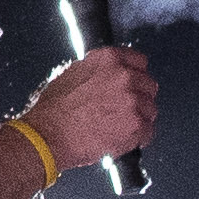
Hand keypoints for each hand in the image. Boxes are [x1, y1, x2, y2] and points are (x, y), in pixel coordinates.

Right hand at [23, 42, 155, 177]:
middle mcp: (124, 76)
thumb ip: (95, 71)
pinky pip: (148, 132)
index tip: (134, 84)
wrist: (48, 135)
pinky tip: (122, 139)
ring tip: (119, 127)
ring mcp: (132, 100)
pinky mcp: (136, 124)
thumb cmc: (53, 110)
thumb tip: (104, 75)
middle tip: (124, 110)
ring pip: (150, 109)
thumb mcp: (70, 75)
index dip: (136, 75)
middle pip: (148, 85)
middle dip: (139, 98)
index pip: (139, 61)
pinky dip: (138, 139)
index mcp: (108, 59)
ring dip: (139, 119)